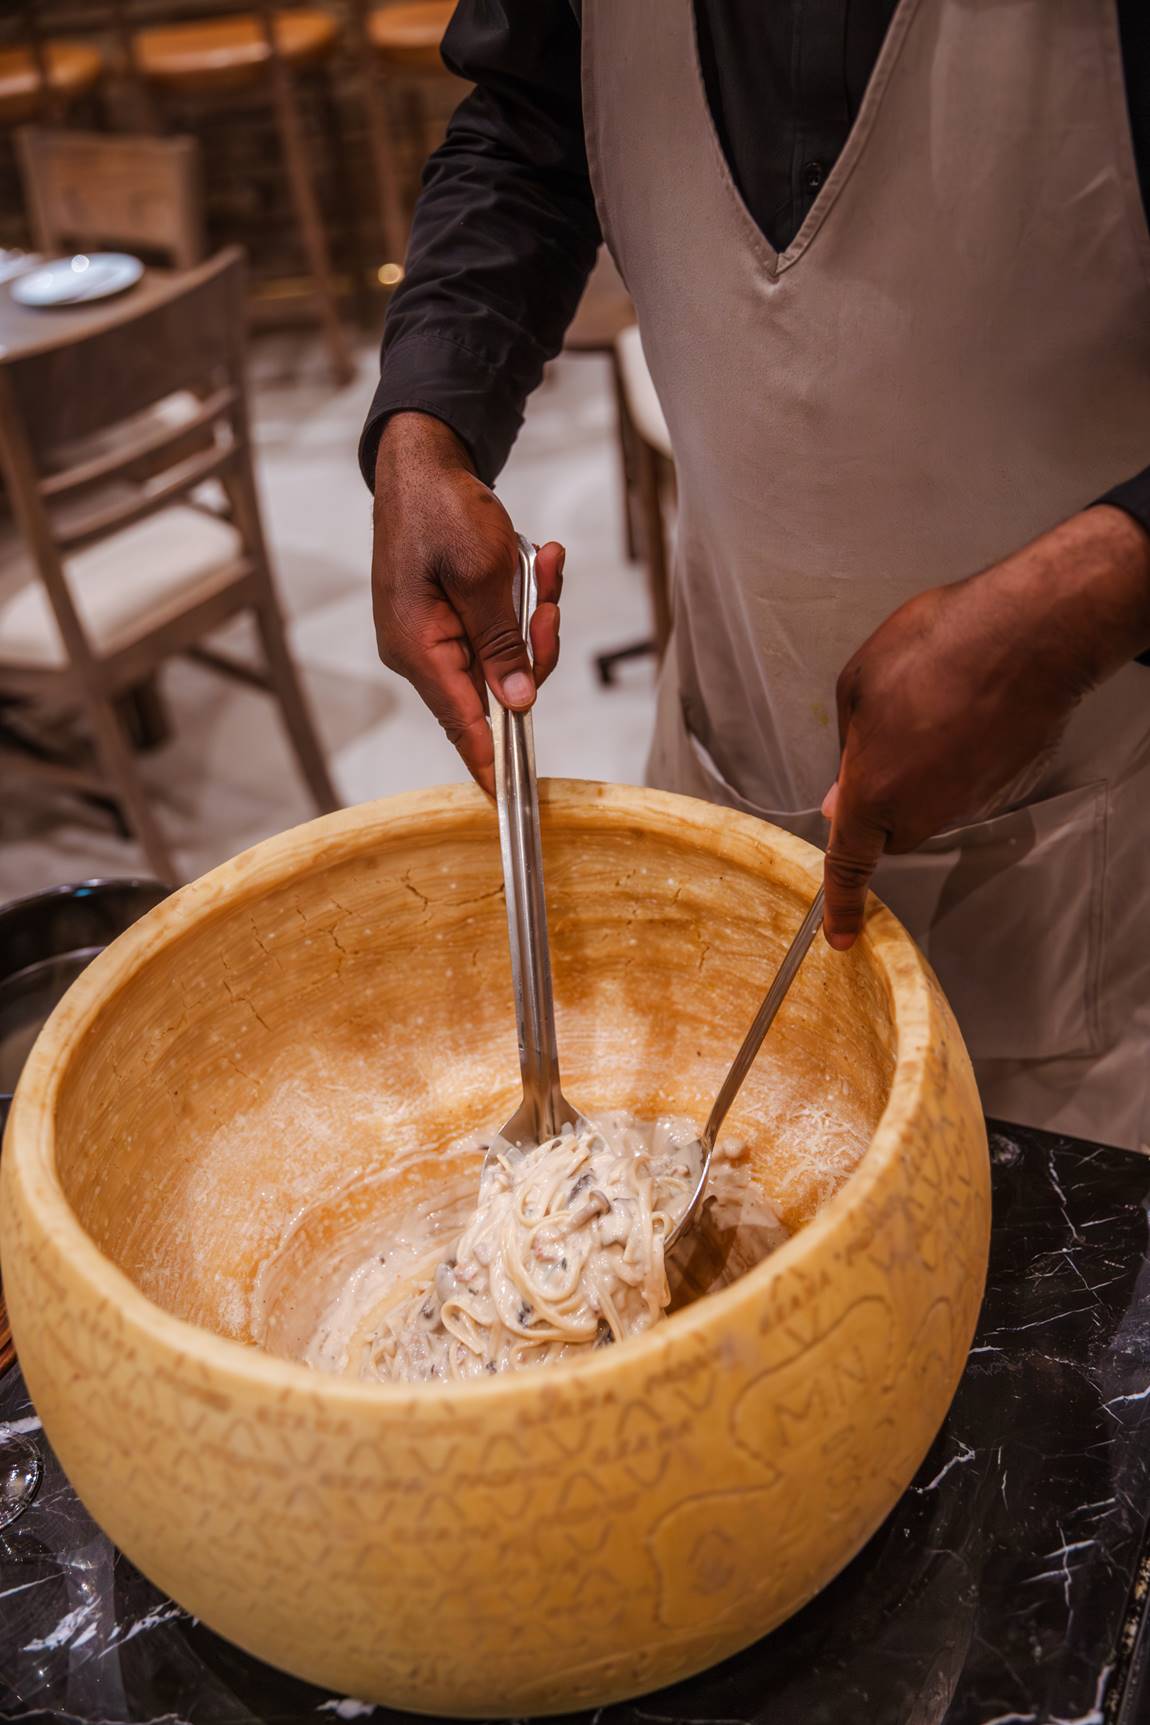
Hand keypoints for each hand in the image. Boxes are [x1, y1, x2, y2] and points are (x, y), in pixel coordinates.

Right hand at [372, 412, 564, 793]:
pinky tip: (538, 560)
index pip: (462, 724)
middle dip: (535, 645)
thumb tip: (518, 702)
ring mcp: (433, 637)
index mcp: (418, 648)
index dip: (491, 763)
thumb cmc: (443, 509)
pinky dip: (522, 601)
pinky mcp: (448, 620)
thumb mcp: (486, 576)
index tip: (510, 801)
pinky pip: (497, 630)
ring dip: (534, 613)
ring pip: (505, 656)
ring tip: (543, 562)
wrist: (423, 463)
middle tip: (549, 598)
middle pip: (496, 688)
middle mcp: (420, 652)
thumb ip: (502, 644)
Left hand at [821, 505, 1149, 948]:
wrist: (1030, 635)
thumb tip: (846, 787)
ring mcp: (970, 801)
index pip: (849, 863)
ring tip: (933, 700)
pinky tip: (967, 704)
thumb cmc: (938, 648)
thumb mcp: (858, 684)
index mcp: (873, 793)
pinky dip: (960, 749)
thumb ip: (846, 747)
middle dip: (881, 789)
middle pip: (890, 822)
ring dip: (922, 760)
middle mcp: (923, 811)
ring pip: (928, 797)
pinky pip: (966, 777)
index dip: (841, 903)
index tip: (840, 935)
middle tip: (886, 726)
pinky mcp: (1005, 785)